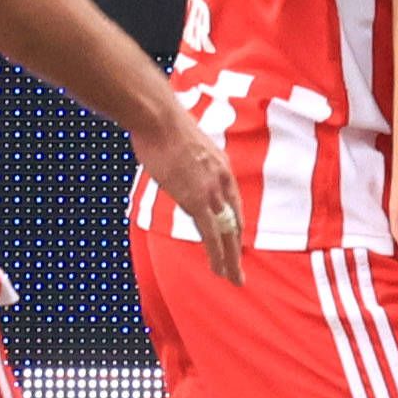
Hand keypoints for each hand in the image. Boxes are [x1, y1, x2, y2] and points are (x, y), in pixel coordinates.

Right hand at [141, 114, 244, 281]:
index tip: (235, 242)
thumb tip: (177, 166)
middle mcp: (222, 180)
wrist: (158, 118)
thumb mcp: (185, 144)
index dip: (234, 226)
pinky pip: (211, 234)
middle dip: (237, 250)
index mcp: (221, 166)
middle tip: (239, 272)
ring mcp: (211, 191)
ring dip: (229, 259)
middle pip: (234, 222)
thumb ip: (188, 161)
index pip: (233, 204)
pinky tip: (219, 269)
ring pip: (226, 233)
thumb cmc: (162, 125)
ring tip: (232, 278)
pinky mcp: (197, 200)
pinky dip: (217, 254)